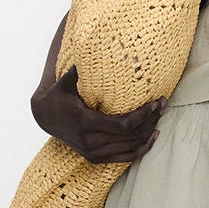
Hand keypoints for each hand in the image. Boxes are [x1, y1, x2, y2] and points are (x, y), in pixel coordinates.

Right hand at [33, 64, 165, 163]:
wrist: (45, 118)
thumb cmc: (58, 95)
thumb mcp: (65, 82)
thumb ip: (78, 71)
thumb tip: (91, 48)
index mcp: (85, 123)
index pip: (123, 125)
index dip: (143, 115)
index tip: (155, 102)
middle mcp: (90, 142)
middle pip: (131, 136)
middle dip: (150, 120)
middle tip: (163, 104)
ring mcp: (93, 153)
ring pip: (131, 147)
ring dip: (149, 132)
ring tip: (160, 115)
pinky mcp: (96, 158)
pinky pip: (126, 158)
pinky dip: (142, 149)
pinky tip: (153, 137)